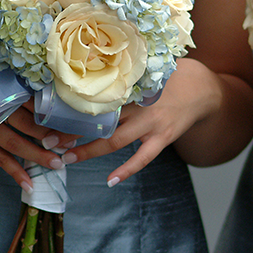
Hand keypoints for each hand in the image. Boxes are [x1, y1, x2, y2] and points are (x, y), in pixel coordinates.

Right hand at [0, 85, 78, 191]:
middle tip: (71, 143)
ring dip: (37, 155)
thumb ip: (15, 87)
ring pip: (15, 144)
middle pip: (27, 123)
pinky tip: (29, 184)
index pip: (32, 101)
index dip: (52, 112)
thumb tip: (49, 99)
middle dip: (51, 135)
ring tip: (57, 163)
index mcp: (0, 89)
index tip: (72, 120)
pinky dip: (15, 172)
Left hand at [59, 59, 216, 184]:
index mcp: (130, 85)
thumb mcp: (143, 71)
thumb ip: (119, 76)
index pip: (94, 97)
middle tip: (49, 141)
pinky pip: (143, 158)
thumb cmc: (168, 78)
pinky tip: (110, 181)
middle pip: (100, 120)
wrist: (203, 90)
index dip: (70, 107)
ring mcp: (152, 123)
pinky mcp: (164, 138)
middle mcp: (138, 104)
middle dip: (73, 132)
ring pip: (116, 140)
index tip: (49, 113)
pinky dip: (126, 170)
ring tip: (68, 159)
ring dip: (90, 151)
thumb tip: (83, 73)